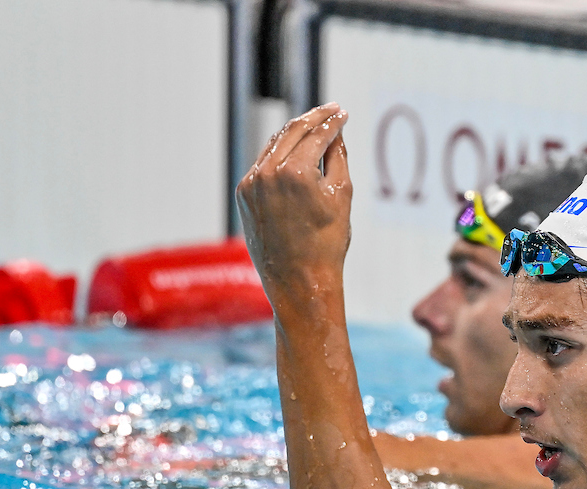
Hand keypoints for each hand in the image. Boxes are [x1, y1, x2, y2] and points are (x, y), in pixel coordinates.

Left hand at [236, 103, 351, 307]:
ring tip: (313, 127)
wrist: (299, 280)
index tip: (343, 114)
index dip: (332, 122)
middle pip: (292, 131)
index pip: (316, 135)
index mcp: (295, 172)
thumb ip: (338, 158)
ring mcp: (251, 183)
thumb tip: (335, 134)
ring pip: (275, 146)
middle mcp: (268, 173)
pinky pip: (263, 166)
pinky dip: (279, 156)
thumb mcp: (342, 197)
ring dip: (295, 134)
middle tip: (331, 110)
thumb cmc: (327, 243)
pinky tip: (293, 153)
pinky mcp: (243, 195)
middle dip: (314, 119)